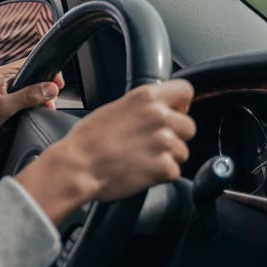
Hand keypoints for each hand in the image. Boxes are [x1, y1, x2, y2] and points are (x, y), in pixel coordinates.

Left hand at [0, 59, 62, 159]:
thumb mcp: (2, 106)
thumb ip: (27, 96)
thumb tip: (50, 88)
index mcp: (0, 75)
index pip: (29, 64)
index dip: (46, 71)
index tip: (58, 84)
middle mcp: (2, 85)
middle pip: (33, 81)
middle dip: (45, 90)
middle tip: (51, 102)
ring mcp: (3, 99)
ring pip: (29, 96)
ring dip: (39, 103)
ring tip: (44, 110)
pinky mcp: (3, 113)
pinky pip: (23, 108)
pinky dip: (31, 112)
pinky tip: (34, 118)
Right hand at [18, 79, 195, 221]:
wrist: (78, 166)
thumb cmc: (88, 140)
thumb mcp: (115, 108)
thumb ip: (142, 107)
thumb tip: (159, 109)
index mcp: (146, 97)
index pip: (186, 91)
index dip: (181, 104)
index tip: (173, 113)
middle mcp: (159, 116)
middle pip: (188, 126)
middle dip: (175, 136)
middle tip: (151, 144)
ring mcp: (164, 142)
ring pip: (182, 151)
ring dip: (167, 157)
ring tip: (142, 159)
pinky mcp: (164, 167)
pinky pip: (174, 171)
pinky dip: (160, 175)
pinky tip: (140, 171)